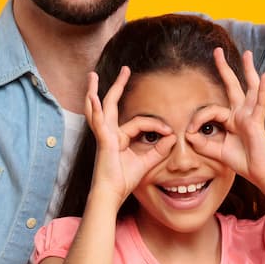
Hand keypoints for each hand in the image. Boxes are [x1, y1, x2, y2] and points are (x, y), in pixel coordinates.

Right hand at [85, 68, 173, 202]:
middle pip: (112, 104)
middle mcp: (109, 133)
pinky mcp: (103, 141)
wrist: (111, 194)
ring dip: (95, 90)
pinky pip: (100, 123)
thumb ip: (159, 150)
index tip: (169, 132)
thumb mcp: (147, 162)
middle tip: (125, 69)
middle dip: (118, 85)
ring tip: (92, 75)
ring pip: (100, 108)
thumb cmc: (124, 180)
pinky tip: (93, 97)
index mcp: (119, 137)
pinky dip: (95, 109)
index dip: (157, 126)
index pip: (140, 122)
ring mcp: (104, 136)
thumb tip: (172, 137)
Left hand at [186, 50, 264, 183]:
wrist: (258, 173)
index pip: (212, 110)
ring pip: (250, 88)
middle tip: (217, 51)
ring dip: (249, 70)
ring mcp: (251, 115)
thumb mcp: (215, 151)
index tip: (189, 132)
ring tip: (248, 53)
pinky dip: (263, 89)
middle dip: (224, 68)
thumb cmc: (241, 161)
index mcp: (232, 119)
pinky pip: (261, 103)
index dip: (198, 119)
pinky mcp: (257, 121)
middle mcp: (242, 113)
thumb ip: (202, 142)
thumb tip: (188, 133)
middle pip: (233, 86)